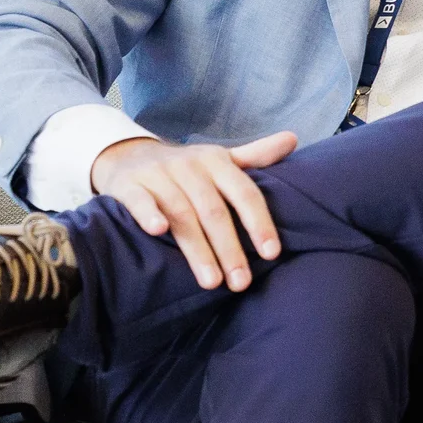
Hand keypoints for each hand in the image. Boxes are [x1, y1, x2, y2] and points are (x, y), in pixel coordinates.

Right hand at [91, 132, 296, 291]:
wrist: (130, 155)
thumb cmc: (188, 168)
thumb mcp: (221, 159)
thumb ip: (256, 156)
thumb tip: (293, 139)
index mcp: (218, 162)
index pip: (244, 193)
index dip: (258, 222)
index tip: (272, 253)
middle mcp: (190, 166)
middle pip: (214, 211)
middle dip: (230, 249)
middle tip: (241, 283)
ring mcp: (159, 175)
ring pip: (182, 214)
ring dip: (197, 249)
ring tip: (212, 282)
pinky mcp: (130, 186)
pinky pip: (140, 201)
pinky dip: (149, 214)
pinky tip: (158, 231)